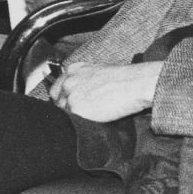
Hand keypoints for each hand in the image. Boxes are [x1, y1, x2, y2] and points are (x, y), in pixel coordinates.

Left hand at [49, 61, 163, 121]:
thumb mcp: (99, 71)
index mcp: (73, 70)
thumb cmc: (125, 78)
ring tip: (90, 118)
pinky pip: (72, 122)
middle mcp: (68, 81)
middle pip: (57, 101)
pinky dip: (80, 124)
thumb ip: (84, 80)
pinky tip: (92, 121)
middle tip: (80, 113)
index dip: (63, 98)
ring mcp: (70, 96)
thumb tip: (82, 93)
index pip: (57, 88)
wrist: (135, 84)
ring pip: (64, 113)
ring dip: (74, 117)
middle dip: (66, 107)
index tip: (69, 104)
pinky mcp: (76, 110)